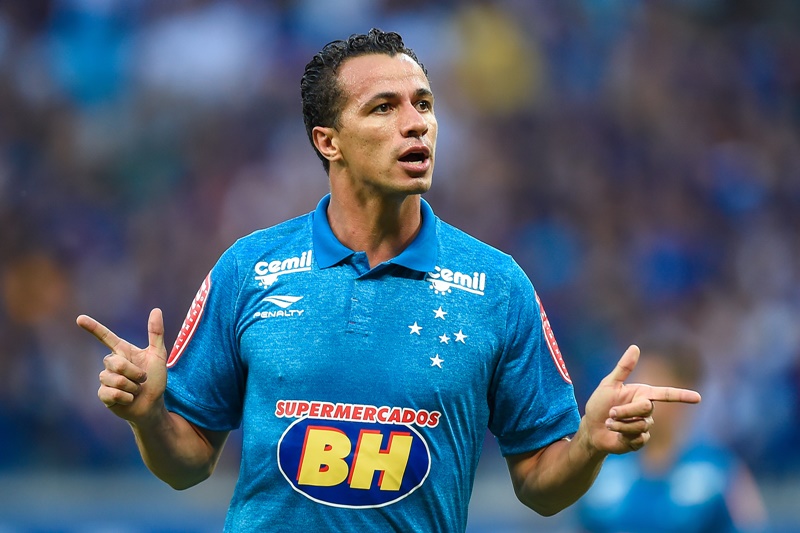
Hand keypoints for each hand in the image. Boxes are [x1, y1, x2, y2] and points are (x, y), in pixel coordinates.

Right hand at [77, 308, 167, 423]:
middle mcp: (111, 364)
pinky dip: (126, 397)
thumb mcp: (159, 355)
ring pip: (114, 379)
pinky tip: (129, 399)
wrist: (153, 404)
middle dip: (134, 372)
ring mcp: (106, 379)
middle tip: (143, 379)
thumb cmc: (156, 379)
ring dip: (132, 386)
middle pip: (115, 362)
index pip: (106, 337)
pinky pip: (111, 393)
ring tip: (136, 390)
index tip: (80, 318)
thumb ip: (156, 334)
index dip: (93, 328)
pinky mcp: (104, 395)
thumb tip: (156, 310)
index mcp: (123, 352)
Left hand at [583, 345, 700, 454]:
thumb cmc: (600, 404)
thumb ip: (624, 368)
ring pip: (640, 425)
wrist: (592, 428)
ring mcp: (645, 426)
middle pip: (645, 408)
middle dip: (625, 410)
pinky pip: (638, 438)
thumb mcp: (609, 384)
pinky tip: (616, 435)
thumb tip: (635, 347)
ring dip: (620, 424)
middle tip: (611, 412)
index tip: (698, 398)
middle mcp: (648, 410)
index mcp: (643, 394)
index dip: (682, 396)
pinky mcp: (640, 441)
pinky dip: (622, 435)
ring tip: (609, 423)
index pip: (666, 394)